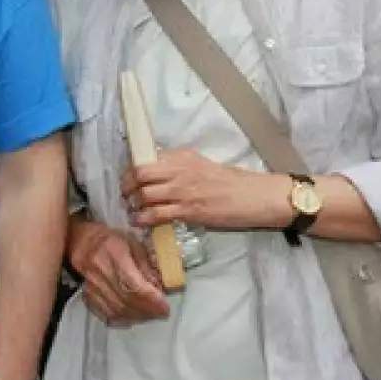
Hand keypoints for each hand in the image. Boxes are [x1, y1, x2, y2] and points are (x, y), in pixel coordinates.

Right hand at [72, 222, 169, 324]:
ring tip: (151, 315)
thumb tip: (158, 287)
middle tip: (162, 313)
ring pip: (116, 308)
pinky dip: (122, 318)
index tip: (165, 307)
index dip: (150, 299)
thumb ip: (146, 265)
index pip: (132, 283)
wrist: (81, 241)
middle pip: (125, 298)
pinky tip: (133, 316)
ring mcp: (91, 284)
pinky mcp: (87, 293)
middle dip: (147, 310)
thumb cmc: (112, 239)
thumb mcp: (133, 243)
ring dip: (137, 316)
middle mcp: (100, 270)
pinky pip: (105, 312)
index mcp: (113, 252)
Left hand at [124, 150, 287, 231]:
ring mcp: (184, 191)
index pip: (145, 160)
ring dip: (133, 204)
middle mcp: (180, 171)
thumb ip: (178, 167)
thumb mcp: (201, 165)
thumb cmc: (230, 182)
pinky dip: (143, 219)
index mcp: (182, 157)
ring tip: (132, 210)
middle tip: (125, 196)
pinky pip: (157, 214)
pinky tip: (140, 222)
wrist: (255, 196)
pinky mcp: (189, 211)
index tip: (127, 180)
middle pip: (140, 175)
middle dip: (126, 186)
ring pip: (144, 195)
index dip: (130, 171)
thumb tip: (155, 171)